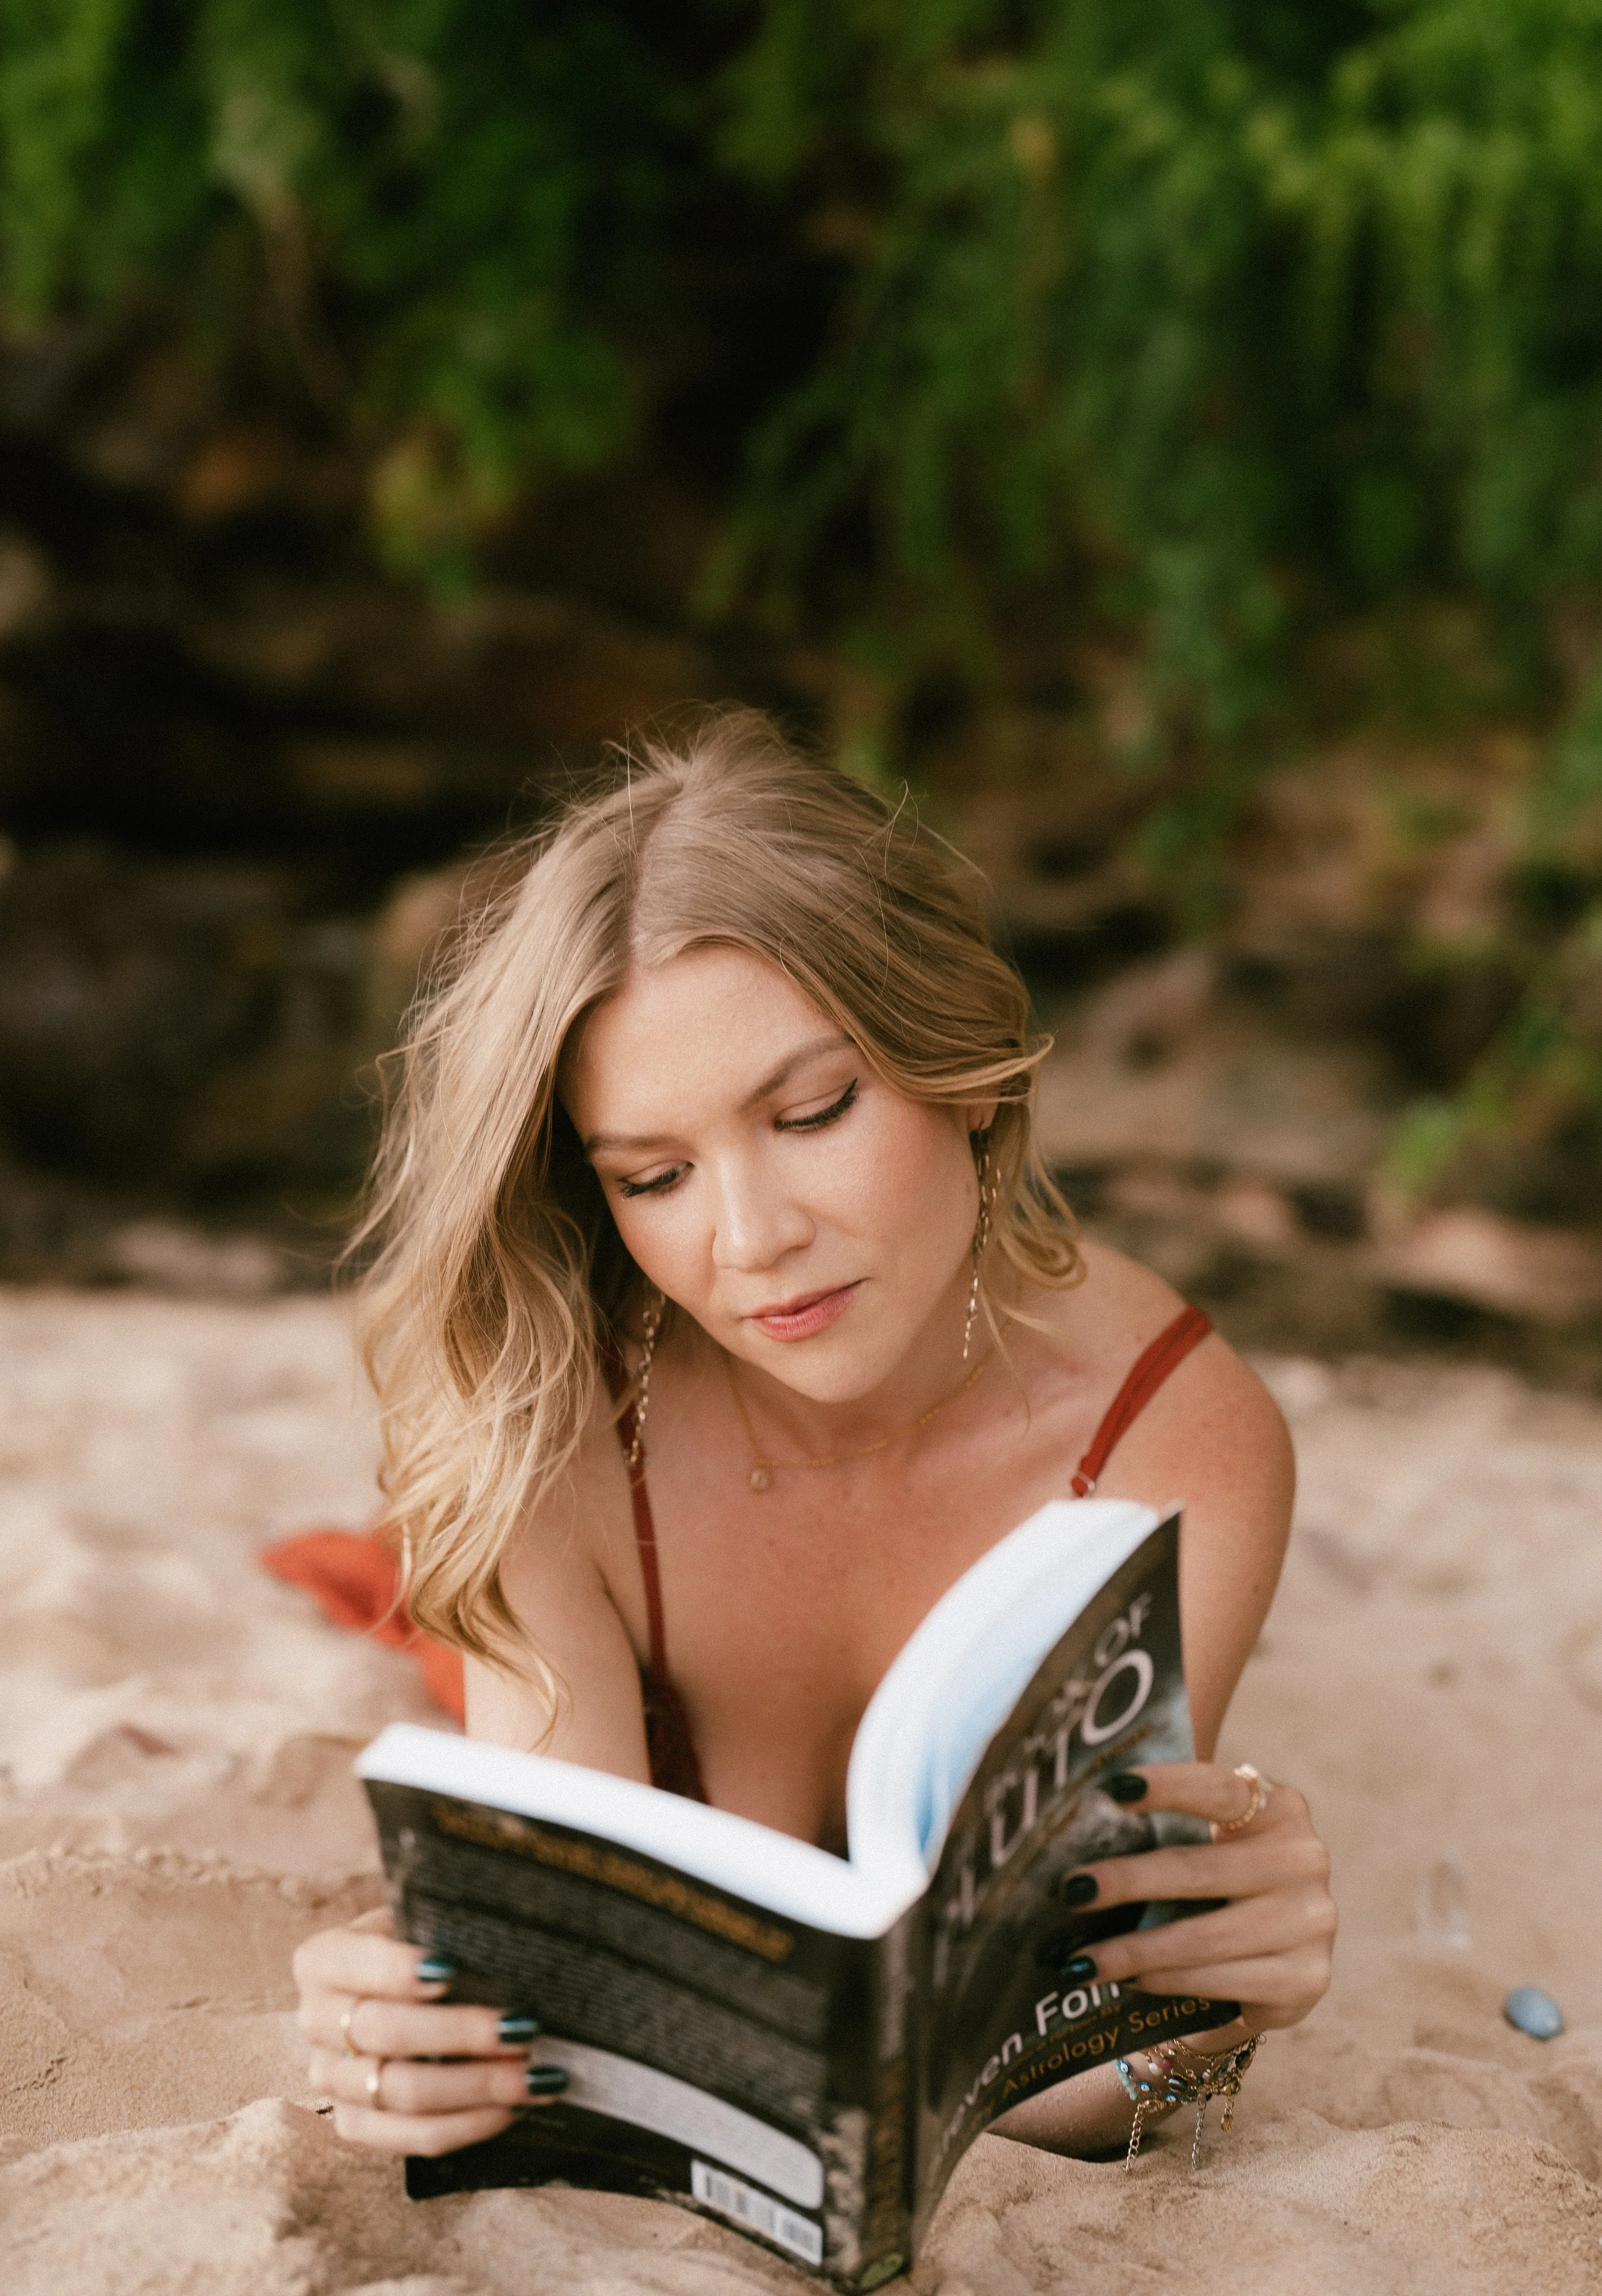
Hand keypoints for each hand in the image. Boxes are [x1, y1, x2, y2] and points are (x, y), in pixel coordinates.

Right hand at [293, 1905, 567, 2155]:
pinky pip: (412, 2137)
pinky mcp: (355, 2125)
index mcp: (322, 1961)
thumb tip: (503, 1945)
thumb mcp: (422, 1923)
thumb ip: (446, 1929)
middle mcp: (314, 2021)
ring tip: (535, 2075)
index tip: (452, 1968)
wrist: (398, 1993)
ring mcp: (332, 2080)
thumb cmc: (422, 1947)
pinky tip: (513, 2108)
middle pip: (386, 2033)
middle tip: (524, 2028)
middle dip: (461, 2033)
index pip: (355, 1964)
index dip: (397, 1969)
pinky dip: (468, 2124)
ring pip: (403, 2091)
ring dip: (477, 2086)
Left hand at [1058, 1762, 1335, 2036]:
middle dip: (1127, 1881)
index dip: (1167, 1786)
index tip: (1113, 1788)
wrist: (1274, 1958)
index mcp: (1278, 1806)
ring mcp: (1312, 1921)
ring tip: (1081, 1960)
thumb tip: (1073, 1824)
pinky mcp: (1307, 1978)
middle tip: (1073, 1890)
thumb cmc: (1219, 1883)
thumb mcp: (1206, 1841)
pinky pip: (1220, 1981)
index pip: (1218, 1789)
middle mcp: (1305, 1858)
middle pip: (1199, 1868)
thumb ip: (1165, 1824)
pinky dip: (1167, 1982)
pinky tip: (1129, 1982)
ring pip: (1204, 1936)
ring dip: (1134, 1950)